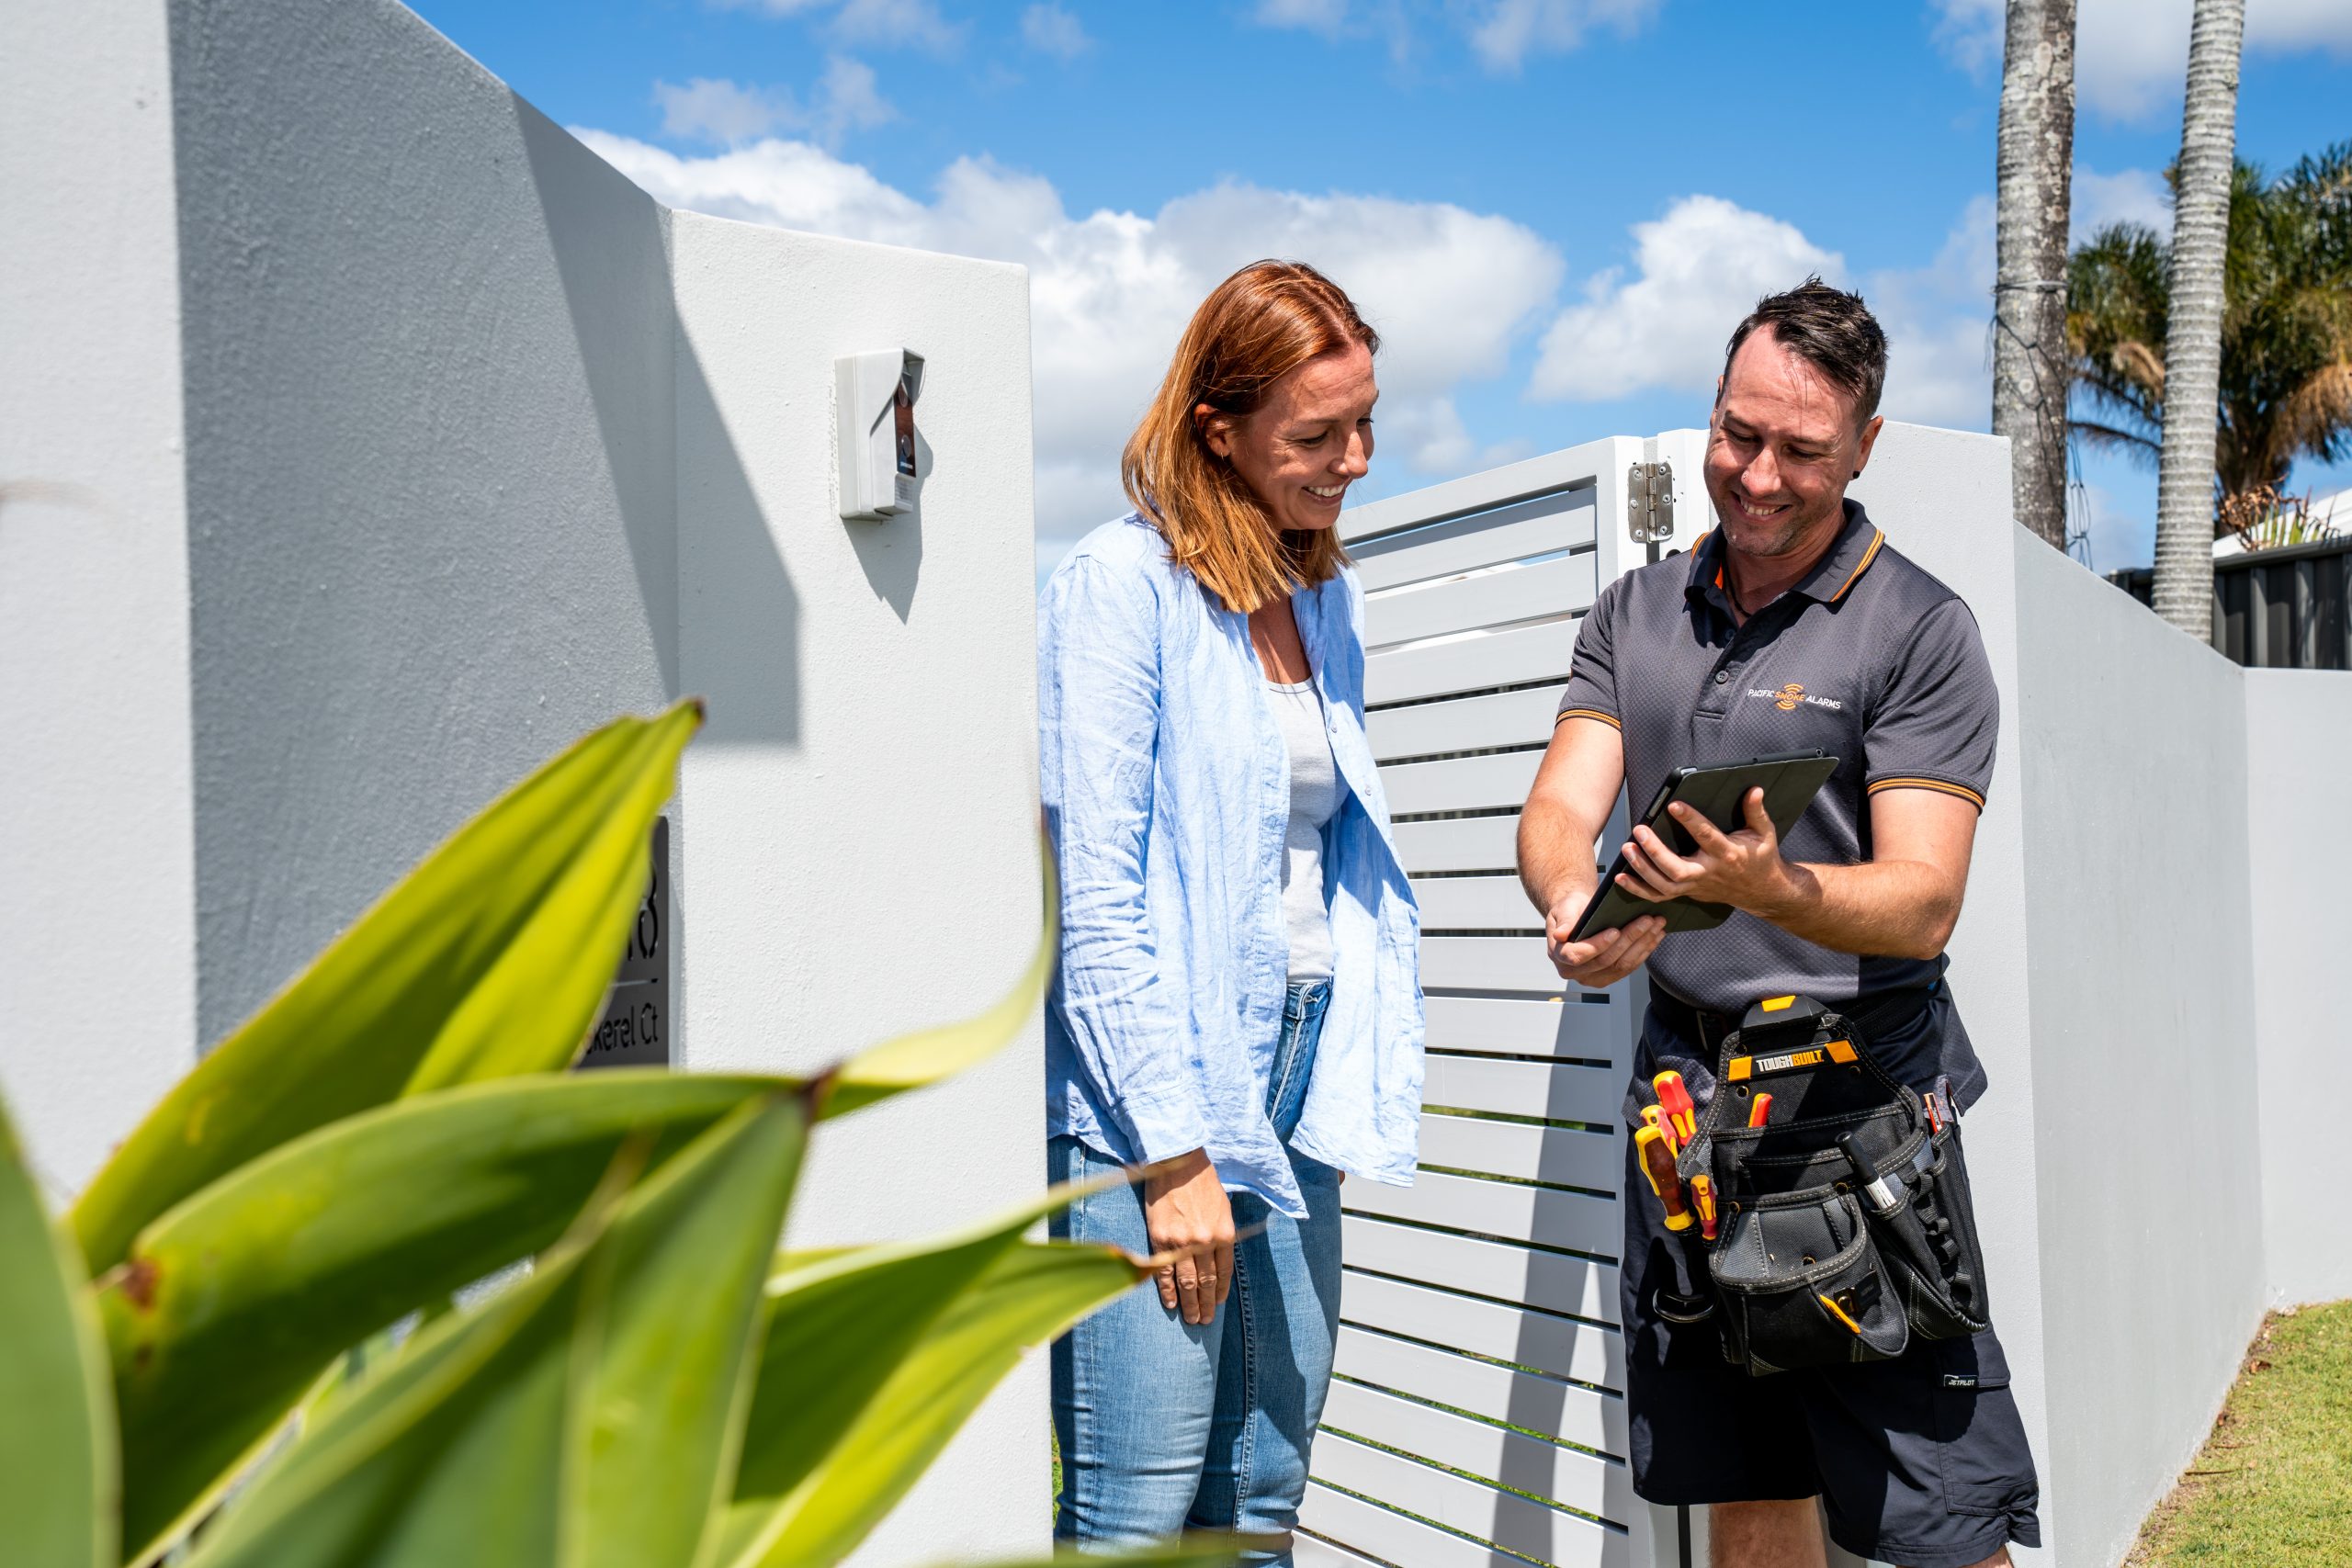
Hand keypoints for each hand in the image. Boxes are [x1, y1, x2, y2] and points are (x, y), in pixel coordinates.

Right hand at [1142, 1149, 1235, 1325]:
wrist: (1177, 1161)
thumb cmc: (1202, 1182)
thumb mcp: (1223, 1207)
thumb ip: (1221, 1235)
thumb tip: (1218, 1262)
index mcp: (1224, 1234)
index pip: (1223, 1272)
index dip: (1219, 1292)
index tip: (1216, 1305)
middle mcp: (1204, 1242)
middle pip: (1205, 1282)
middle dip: (1205, 1305)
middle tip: (1204, 1321)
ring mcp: (1180, 1242)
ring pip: (1185, 1283)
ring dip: (1189, 1304)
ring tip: (1191, 1319)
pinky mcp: (1159, 1238)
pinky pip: (1164, 1272)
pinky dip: (1167, 1290)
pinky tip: (1170, 1303)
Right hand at [1545, 888, 1663, 986]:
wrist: (1579, 916)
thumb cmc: (1571, 910)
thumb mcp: (1564, 909)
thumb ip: (1564, 921)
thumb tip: (1561, 934)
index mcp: (1559, 955)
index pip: (1577, 955)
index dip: (1598, 945)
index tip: (1615, 930)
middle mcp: (1574, 972)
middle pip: (1605, 960)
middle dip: (1629, 939)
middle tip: (1646, 920)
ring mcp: (1593, 977)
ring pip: (1621, 965)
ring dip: (1642, 945)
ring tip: (1656, 925)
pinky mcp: (1609, 977)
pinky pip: (1629, 967)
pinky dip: (1645, 951)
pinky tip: (1655, 936)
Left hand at [1618, 788, 1797, 914]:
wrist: (1762, 891)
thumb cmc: (1760, 858)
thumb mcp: (1764, 834)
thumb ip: (1756, 812)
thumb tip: (1754, 790)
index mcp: (1728, 854)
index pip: (1706, 836)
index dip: (1690, 820)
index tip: (1673, 805)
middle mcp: (1709, 872)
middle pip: (1677, 868)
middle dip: (1655, 851)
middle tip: (1640, 830)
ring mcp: (1696, 886)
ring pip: (1665, 885)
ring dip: (1642, 869)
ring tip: (1627, 848)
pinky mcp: (1688, 893)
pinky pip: (1660, 895)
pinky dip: (1638, 890)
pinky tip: (1621, 877)